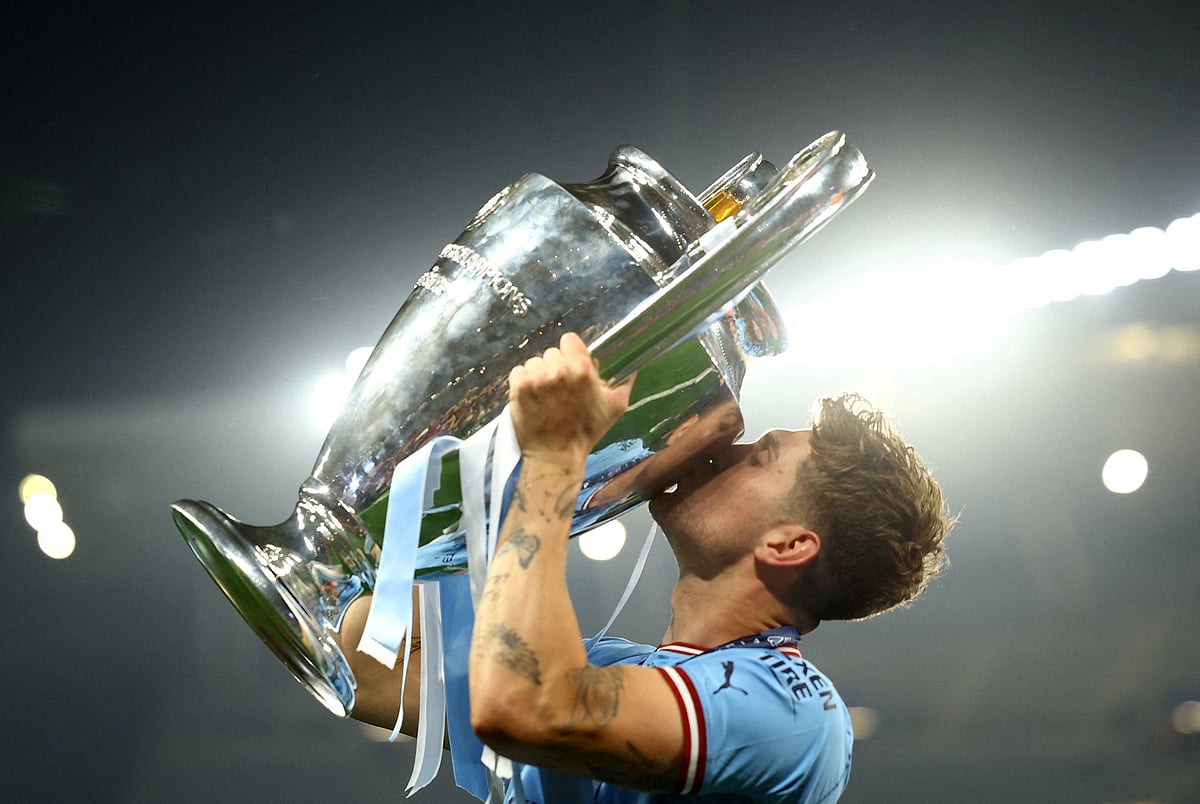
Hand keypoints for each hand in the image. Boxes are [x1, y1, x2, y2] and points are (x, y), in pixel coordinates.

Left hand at [507, 333, 632, 467]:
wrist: (555, 455)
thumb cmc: (586, 432)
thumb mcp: (615, 407)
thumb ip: (624, 381)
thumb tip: (631, 365)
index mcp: (582, 369)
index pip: (570, 340)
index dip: (571, 352)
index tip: (572, 367)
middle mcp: (558, 370)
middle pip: (552, 353)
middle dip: (556, 367)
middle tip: (560, 389)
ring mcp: (536, 378)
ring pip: (535, 362)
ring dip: (539, 374)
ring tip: (545, 395)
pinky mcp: (518, 387)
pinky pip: (518, 371)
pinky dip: (523, 382)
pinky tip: (532, 397)